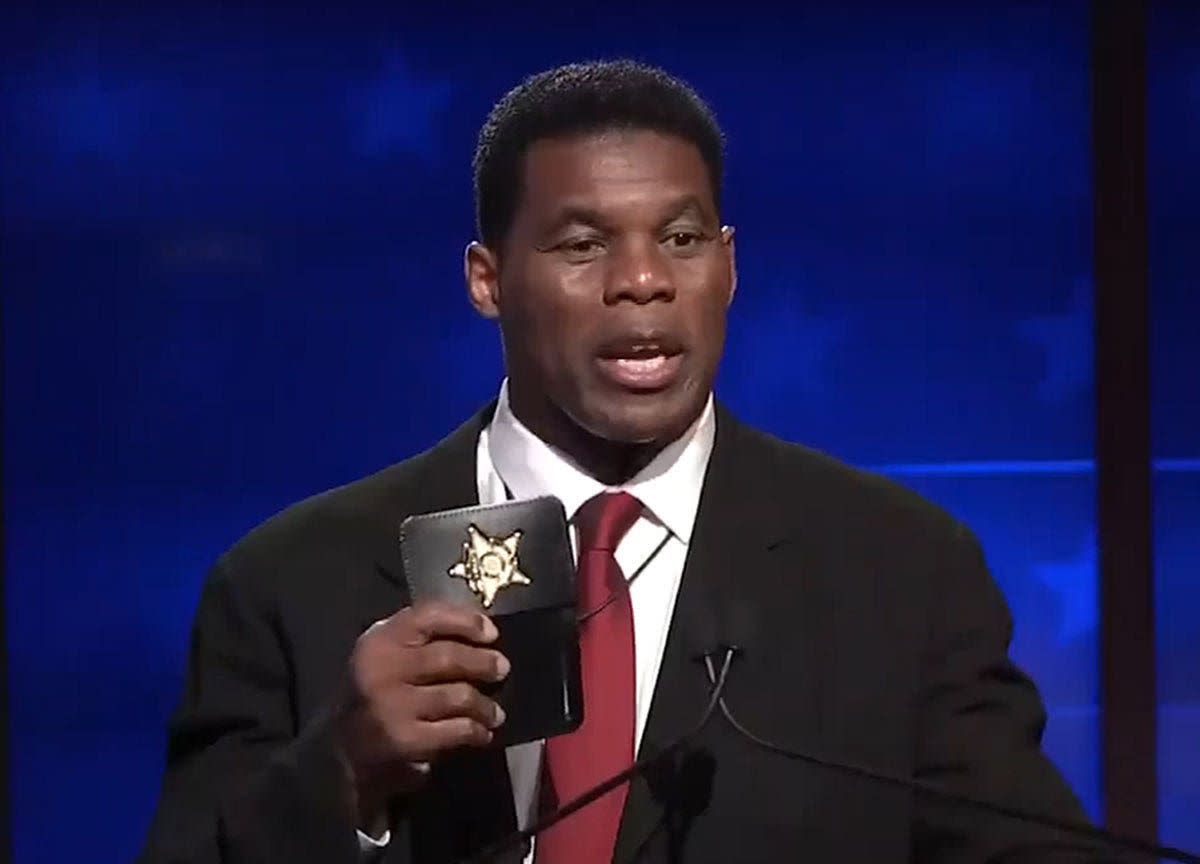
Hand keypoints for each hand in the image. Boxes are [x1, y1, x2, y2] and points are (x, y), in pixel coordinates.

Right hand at [334, 601, 509, 825]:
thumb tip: (479, 632)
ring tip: (495, 712)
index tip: (492, 632)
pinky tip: (483, 733)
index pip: (428, 616)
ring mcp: (393, 705)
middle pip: (448, 657)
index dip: (465, 621)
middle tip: (502, 669)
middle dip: (483, 662)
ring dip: (484, 704)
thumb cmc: (372, 693)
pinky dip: (475, 731)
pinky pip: (454, 730)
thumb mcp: (384, 653)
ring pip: (457, 696)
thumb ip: (419, 637)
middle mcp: (383, 668)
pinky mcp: (404, 738)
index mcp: (379, 639)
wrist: (338, 749)